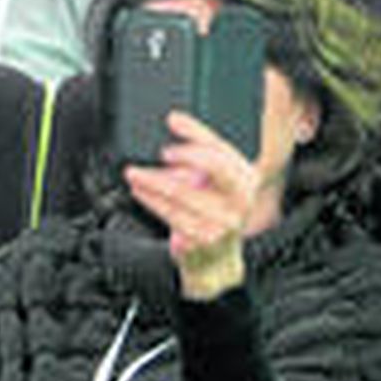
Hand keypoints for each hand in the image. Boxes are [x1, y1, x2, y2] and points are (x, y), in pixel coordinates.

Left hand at [124, 109, 263, 300]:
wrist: (217, 261)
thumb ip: (199, 145)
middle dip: (184, 155)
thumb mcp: (215, 176)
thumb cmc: (216, 211)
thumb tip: (175, 119)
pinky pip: (172, 215)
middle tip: (161, 152)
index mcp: (246, 178)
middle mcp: (240, 200)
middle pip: (212, 166)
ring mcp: (224, 222)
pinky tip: (140, 193)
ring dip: (153, 181)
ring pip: (182, 193)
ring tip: (135, 173)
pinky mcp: (203, 240)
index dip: (196, 132)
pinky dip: (152, 202)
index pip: (221, 147)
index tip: (171, 122)